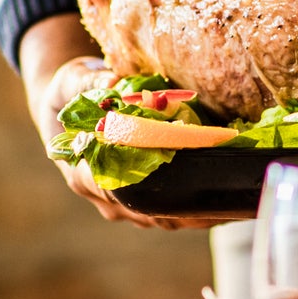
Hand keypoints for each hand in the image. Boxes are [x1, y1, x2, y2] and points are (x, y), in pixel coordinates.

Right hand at [20, 22, 218, 231]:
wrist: (67, 108)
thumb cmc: (69, 93)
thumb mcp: (72, 80)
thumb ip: (89, 83)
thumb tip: (113, 80)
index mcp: (80, 172)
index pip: (112, 189)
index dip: (143, 190)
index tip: (175, 186)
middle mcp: (102, 195)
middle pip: (145, 211)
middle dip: (182, 207)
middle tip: (218, 200)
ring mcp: (123, 204)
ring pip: (161, 218)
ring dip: (194, 214)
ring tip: (230, 206)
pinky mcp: (141, 201)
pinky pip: (169, 212)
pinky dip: (195, 209)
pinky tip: (225, 203)